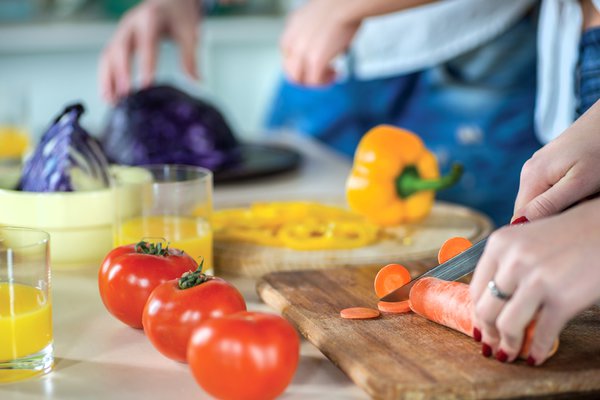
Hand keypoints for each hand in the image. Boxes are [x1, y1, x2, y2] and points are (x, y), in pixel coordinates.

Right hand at [99, 0, 199, 102]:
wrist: (168, 1)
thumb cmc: (178, 15)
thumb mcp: (189, 32)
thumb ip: (190, 56)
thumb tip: (196, 81)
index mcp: (150, 19)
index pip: (146, 43)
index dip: (145, 64)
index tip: (147, 85)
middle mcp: (131, 25)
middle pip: (120, 48)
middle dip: (122, 73)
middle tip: (126, 95)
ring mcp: (122, 33)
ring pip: (108, 55)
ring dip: (108, 78)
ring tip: (113, 101)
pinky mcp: (118, 41)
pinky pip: (107, 59)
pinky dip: (106, 77)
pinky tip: (109, 96)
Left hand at [280, 0, 360, 85]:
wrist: (347, 2)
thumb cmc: (342, 5)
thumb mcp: (320, 16)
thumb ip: (318, 31)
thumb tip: (330, 44)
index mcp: (292, 28)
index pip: (288, 55)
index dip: (303, 63)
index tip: (318, 62)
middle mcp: (292, 41)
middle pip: (290, 70)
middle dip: (307, 76)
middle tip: (324, 73)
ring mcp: (301, 52)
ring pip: (298, 79)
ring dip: (315, 81)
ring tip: (331, 74)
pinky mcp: (314, 60)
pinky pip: (314, 81)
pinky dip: (325, 81)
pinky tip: (337, 73)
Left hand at [470, 199, 599, 364]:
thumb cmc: (567, 234)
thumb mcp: (525, 238)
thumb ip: (505, 263)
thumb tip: (489, 301)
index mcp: (499, 244)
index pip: (476, 289)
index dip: (477, 313)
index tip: (480, 326)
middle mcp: (513, 261)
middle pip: (487, 309)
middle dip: (488, 333)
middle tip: (492, 345)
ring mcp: (537, 280)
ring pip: (508, 325)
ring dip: (507, 346)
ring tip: (509, 354)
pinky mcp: (562, 298)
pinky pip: (542, 333)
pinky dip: (537, 350)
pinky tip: (536, 356)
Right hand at [513, 99, 599, 220]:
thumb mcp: (579, 182)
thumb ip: (549, 204)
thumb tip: (518, 225)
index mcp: (531, 177)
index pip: (520, 219)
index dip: (539, 229)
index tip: (564, 227)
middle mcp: (528, 172)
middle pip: (529, 211)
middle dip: (552, 217)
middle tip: (579, 210)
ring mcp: (537, 168)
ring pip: (540, 202)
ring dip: (560, 208)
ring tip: (584, 198)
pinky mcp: (548, 165)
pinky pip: (549, 191)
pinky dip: (565, 197)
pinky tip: (582, 190)